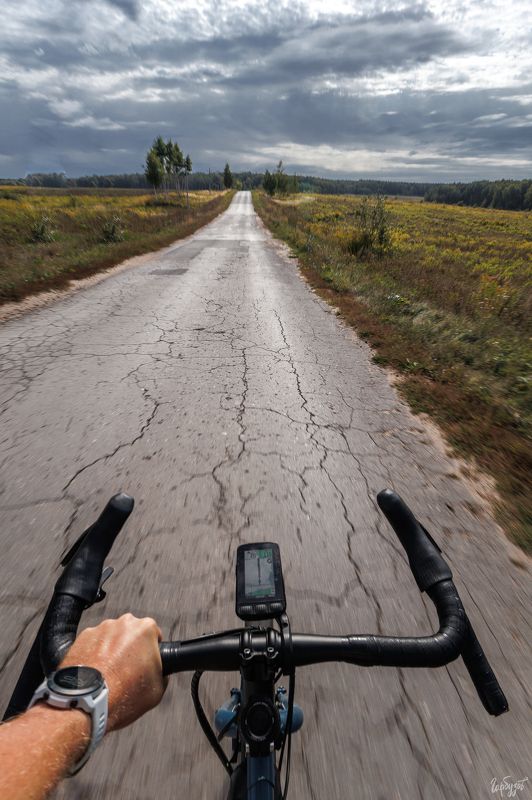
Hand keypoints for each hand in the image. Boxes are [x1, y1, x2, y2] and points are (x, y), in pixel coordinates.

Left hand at [61, 614, 166, 731]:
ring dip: (112, 650)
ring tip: (109, 674)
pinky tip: (96, 672)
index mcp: (145, 629)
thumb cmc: (122, 695)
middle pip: (131, 633)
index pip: (154, 634)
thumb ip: (162, 672)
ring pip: (111, 637)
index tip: (147, 662)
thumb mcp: (157, 689)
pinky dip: (94, 654)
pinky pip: (93, 644)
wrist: (87, 703)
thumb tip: (157, 672)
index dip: (152, 650)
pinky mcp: (81, 638)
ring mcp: (100, 629)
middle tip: (128, 670)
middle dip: (131, 647)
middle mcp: (122, 624)